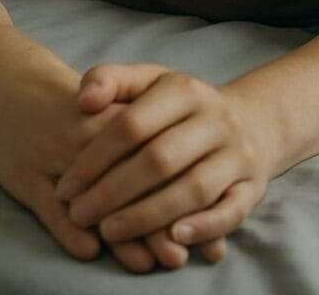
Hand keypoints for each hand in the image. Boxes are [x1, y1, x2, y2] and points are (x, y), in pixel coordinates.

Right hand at [0, 58, 189, 272]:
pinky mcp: (28, 176)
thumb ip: (147, 147)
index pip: (156, 156)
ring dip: (120, 232)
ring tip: (144, 263)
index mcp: (116, 117)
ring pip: (95, 196)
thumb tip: (193, 201)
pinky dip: (70, 233)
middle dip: (155, 221)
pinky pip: (52, 209)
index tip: (195, 230)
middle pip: (130, 179)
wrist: (14, 85)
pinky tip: (89, 252)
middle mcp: (90, 136)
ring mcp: (57, 156)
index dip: (177, 194)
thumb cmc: (74, 107)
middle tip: (176, 257)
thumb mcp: (112, 112)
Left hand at [54, 64, 273, 250]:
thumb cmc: (180, 107)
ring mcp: (237, 153)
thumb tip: (83, 101)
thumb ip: (111, 80)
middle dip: (113, 192)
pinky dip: (203, 227)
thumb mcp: (148, 81)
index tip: (66, 187)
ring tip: (109, 232)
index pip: (133, 124)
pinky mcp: (253, 187)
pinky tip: (173, 238)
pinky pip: (231, 212)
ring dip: (149, 216)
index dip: (95, 158)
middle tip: (79, 215)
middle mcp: (216, 119)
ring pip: (194, 189)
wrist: (250, 121)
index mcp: (185, 89)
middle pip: (160, 159)